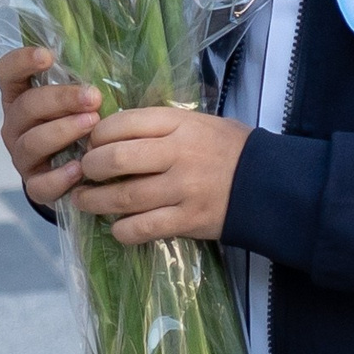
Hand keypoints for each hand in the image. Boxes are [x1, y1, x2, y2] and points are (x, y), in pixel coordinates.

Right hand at [0, 43, 100, 210]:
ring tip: (92, 124)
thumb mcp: (79, 99)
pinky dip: (60, 176)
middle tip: (93, 97)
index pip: (7, 73)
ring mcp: (22, 156)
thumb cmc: (80, 123)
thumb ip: (84, 81)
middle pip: (26, 106)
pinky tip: (80, 168)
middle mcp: (16, 125)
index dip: (22, 62)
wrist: (78, 172)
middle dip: (60, 99)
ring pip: (32, 142)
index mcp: (21, 96)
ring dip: (63, 131)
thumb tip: (113, 56)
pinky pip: (40, 184)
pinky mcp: (35, 185)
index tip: (48, 55)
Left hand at [69, 104, 249, 245]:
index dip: (97, 135)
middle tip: (85, 173)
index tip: (93, 144)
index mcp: (179, 124)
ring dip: (95, 201)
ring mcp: (182, 190)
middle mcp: (178, 155)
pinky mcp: (187, 221)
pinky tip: (118, 227)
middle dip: (90, 167)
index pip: (123, 123)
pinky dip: (122, 230)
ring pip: (124, 197)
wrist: (269, 184)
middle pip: (115, 159)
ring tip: (84, 200)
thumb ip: (160, 126)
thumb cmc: (230, 150)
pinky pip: (142, 228)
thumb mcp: (198, 123)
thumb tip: (113, 133)